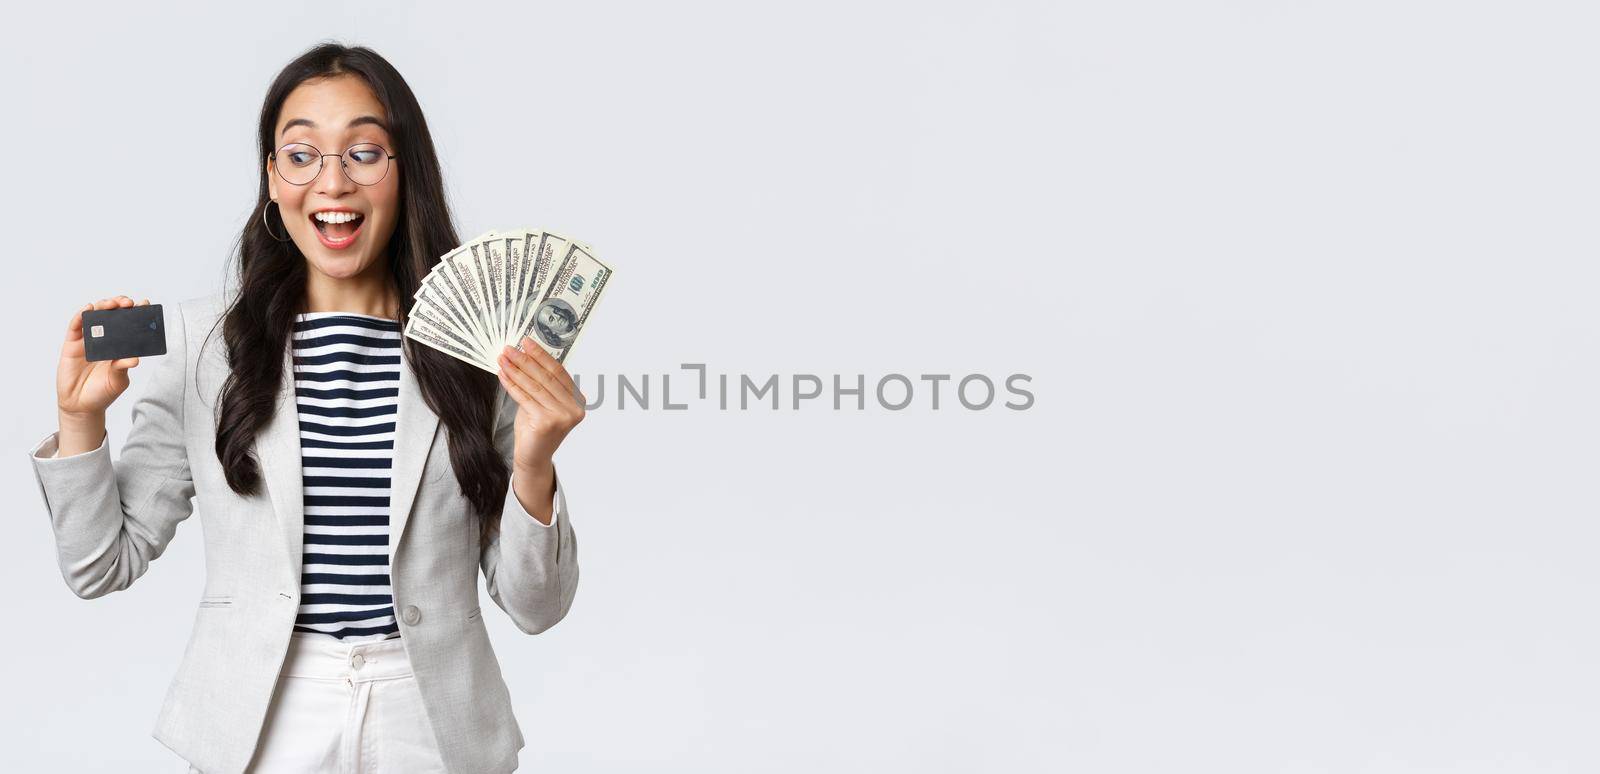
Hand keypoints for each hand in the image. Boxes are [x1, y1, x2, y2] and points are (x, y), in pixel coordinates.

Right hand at [57, 296, 148, 419]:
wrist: (81, 405)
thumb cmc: (102, 392)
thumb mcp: (118, 380)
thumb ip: (123, 367)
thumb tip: (135, 359)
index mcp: (119, 346)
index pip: (129, 325)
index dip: (136, 314)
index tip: (145, 304)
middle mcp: (104, 340)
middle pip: (112, 315)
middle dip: (120, 305)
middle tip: (128, 303)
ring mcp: (87, 340)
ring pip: (94, 316)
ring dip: (102, 306)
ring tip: (111, 304)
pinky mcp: (71, 344)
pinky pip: (75, 326)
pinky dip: (80, 315)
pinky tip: (88, 308)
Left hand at [496, 337, 585, 476]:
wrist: (533, 457)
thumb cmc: (536, 429)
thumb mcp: (542, 403)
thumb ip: (540, 383)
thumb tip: (524, 356)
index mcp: (577, 400)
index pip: (558, 371)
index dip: (541, 355)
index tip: (526, 342)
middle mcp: (574, 408)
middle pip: (546, 377)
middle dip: (525, 360)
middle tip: (510, 348)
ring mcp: (563, 416)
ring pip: (535, 386)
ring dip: (516, 370)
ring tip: (503, 359)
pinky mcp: (547, 422)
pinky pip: (526, 398)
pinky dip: (512, 385)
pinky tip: (503, 375)